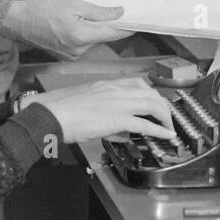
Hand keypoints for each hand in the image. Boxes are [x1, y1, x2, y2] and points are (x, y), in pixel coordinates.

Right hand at [0, 0, 131, 59]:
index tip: (139, 22)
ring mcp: (73, 55)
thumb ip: (98, 11)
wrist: (19, 22)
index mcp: (83, 36)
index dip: (128, 27)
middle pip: (104, 37)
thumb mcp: (73, 4)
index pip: (114, 34)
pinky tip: (72, 24)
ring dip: (93, 29)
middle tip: (106, 9)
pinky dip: (83, 34)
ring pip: (93, 40)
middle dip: (106, 25)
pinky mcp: (67, 56)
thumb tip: (118, 13)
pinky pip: (83, 44)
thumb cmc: (42, 10)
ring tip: (80, 15)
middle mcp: (80, 50)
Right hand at [33, 78, 174, 145]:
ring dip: (165, 117)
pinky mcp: (116, 118)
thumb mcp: (87, 104)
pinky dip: (159, 130)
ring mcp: (117, 103)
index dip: (152, 95)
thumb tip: (119, 131)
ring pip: (152, 104)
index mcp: (107, 85)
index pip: (138, 84)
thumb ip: (105, 113)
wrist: (50, 113)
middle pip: (150, 93)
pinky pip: (145, 124)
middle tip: (167, 118)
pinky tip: (166, 135)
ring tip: (169, 127)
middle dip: (163, 106)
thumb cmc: (61, 109)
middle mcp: (115, 90)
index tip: (157, 104)